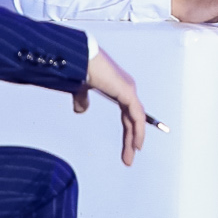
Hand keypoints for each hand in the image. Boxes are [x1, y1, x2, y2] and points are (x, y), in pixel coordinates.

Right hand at [76, 50, 148, 165]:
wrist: (79, 57)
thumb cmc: (80, 68)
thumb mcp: (81, 89)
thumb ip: (82, 99)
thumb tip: (81, 111)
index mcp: (119, 89)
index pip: (127, 115)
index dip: (129, 131)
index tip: (129, 147)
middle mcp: (127, 89)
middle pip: (133, 120)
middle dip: (131, 140)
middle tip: (128, 159)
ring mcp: (129, 90)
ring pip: (136, 120)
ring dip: (135, 139)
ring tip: (131, 156)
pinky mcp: (127, 92)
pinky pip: (137, 116)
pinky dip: (138, 130)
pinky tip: (137, 144)